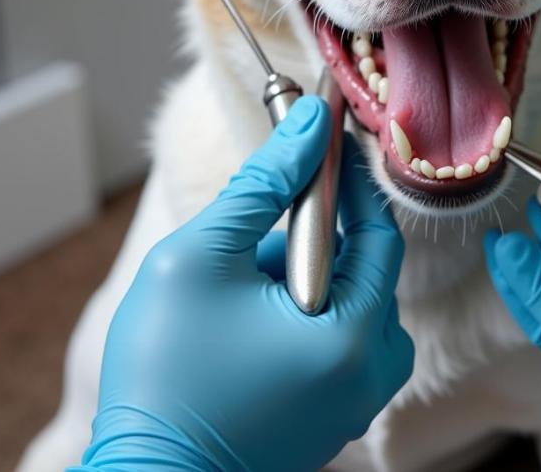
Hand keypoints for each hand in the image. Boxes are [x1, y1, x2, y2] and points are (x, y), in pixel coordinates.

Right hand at [71, 97, 413, 471]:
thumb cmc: (162, 374)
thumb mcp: (201, 258)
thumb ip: (264, 184)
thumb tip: (308, 124)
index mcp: (351, 337)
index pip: (378, 233)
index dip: (350, 182)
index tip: (323, 144)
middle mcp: (371, 375)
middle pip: (363, 268)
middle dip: (311, 241)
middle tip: (257, 239)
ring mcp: (356, 402)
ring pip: (347, 301)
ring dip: (301, 279)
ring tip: (240, 293)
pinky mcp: (334, 416)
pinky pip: (337, 339)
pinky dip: (302, 315)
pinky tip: (246, 326)